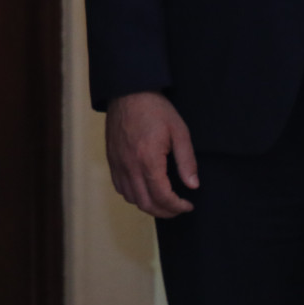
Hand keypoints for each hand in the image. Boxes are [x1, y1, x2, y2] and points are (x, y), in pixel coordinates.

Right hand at [105, 91, 198, 217]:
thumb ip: (187, 161)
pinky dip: (133, 195)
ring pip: (131, 198)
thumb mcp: (180, 132)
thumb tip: (193, 185)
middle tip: (178, 208)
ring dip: (148, 205)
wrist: (128, 92)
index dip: (177, 206)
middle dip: (165, 212)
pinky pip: (120, 186)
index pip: (162, 196)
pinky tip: (145, 189)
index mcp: (148, 159)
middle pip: (145, 203)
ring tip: (163, 201)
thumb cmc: (155, 110)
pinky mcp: (111, 159)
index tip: (188, 205)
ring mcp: (118, 163)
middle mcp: (129, 165)